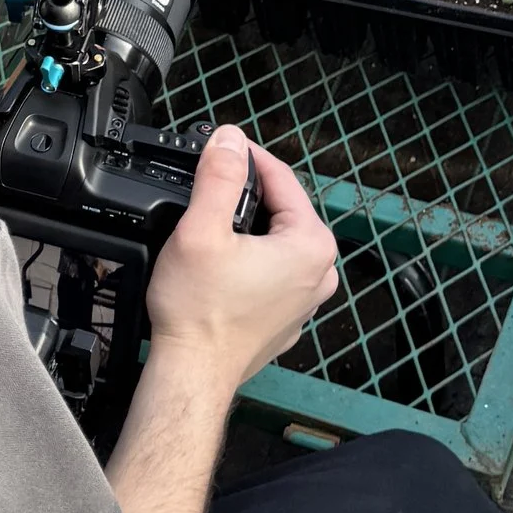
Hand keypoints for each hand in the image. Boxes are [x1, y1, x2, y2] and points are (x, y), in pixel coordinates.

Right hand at [146, 129, 337, 393]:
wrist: (192, 374)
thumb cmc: (198, 310)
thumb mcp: (202, 228)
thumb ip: (218, 176)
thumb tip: (229, 138)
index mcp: (310, 244)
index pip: (281, 178)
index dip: (245, 156)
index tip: (220, 146)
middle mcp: (320, 272)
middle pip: (282, 209)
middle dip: (247, 194)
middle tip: (209, 186)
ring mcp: (306, 300)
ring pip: (277, 241)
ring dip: (248, 228)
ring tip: (210, 225)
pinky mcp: (287, 318)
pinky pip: (272, 273)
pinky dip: (250, 261)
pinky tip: (221, 267)